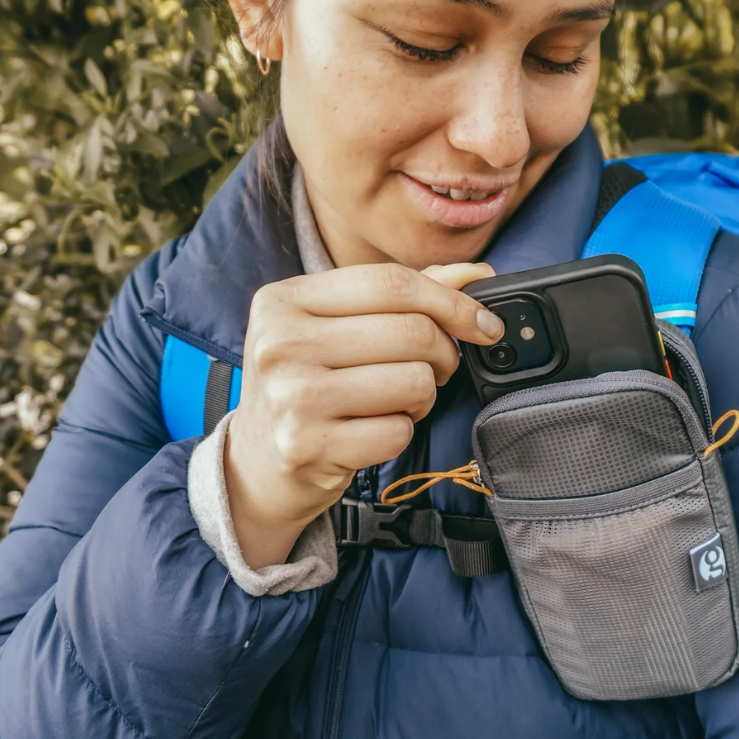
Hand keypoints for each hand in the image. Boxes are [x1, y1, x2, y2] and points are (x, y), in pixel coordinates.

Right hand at [222, 262, 501, 567]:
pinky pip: (398, 432)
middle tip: (436, 368)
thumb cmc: (307, 383)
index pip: (392, 283)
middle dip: (444, 352)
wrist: (254, 465)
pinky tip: (374, 430)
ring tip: (395, 400)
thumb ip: (405, 294)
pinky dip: (402, 432)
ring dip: (423, 396)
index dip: (452, 301)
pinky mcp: (306, 446)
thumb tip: (476, 274)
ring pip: (414, 382)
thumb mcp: (337, 326)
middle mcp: (281, 343)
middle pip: (411, 331)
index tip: (485, 322)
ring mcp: (290, 397)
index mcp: (285, 299)